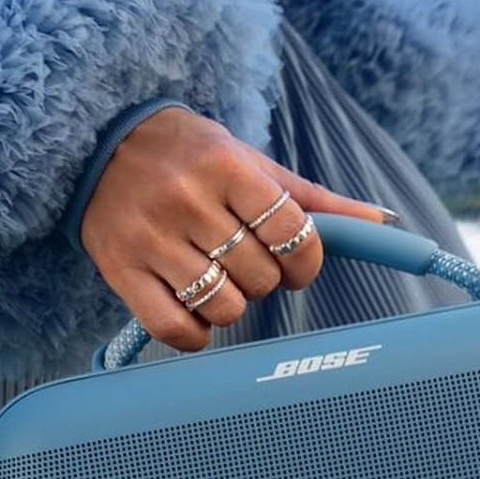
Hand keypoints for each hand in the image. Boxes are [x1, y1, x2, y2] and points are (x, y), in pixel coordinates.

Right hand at [80, 104, 392, 352]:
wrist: (98, 143)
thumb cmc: (186, 154)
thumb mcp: (246, 160)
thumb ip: (309, 197)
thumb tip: (381, 221)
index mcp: (224, 165)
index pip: (290, 231)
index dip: (306, 260)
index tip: (297, 265)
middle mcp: (185, 199)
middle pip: (259, 275)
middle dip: (265, 280)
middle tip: (247, 265)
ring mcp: (149, 237)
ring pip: (222, 305)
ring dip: (232, 305)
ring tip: (218, 282)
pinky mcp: (120, 270)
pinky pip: (174, 328)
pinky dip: (196, 335)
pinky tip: (196, 315)